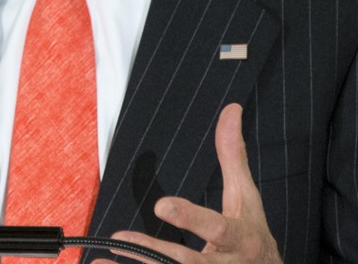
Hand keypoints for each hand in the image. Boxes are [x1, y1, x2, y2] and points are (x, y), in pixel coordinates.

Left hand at [100, 104, 281, 263]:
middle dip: (154, 252)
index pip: (216, 228)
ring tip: (105, 258)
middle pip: (188, 262)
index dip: (190, 218)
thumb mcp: (247, 197)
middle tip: (120, 237)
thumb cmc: (251, 235)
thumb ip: (233, 156)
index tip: (161, 206)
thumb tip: (230, 110)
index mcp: (241, 238)